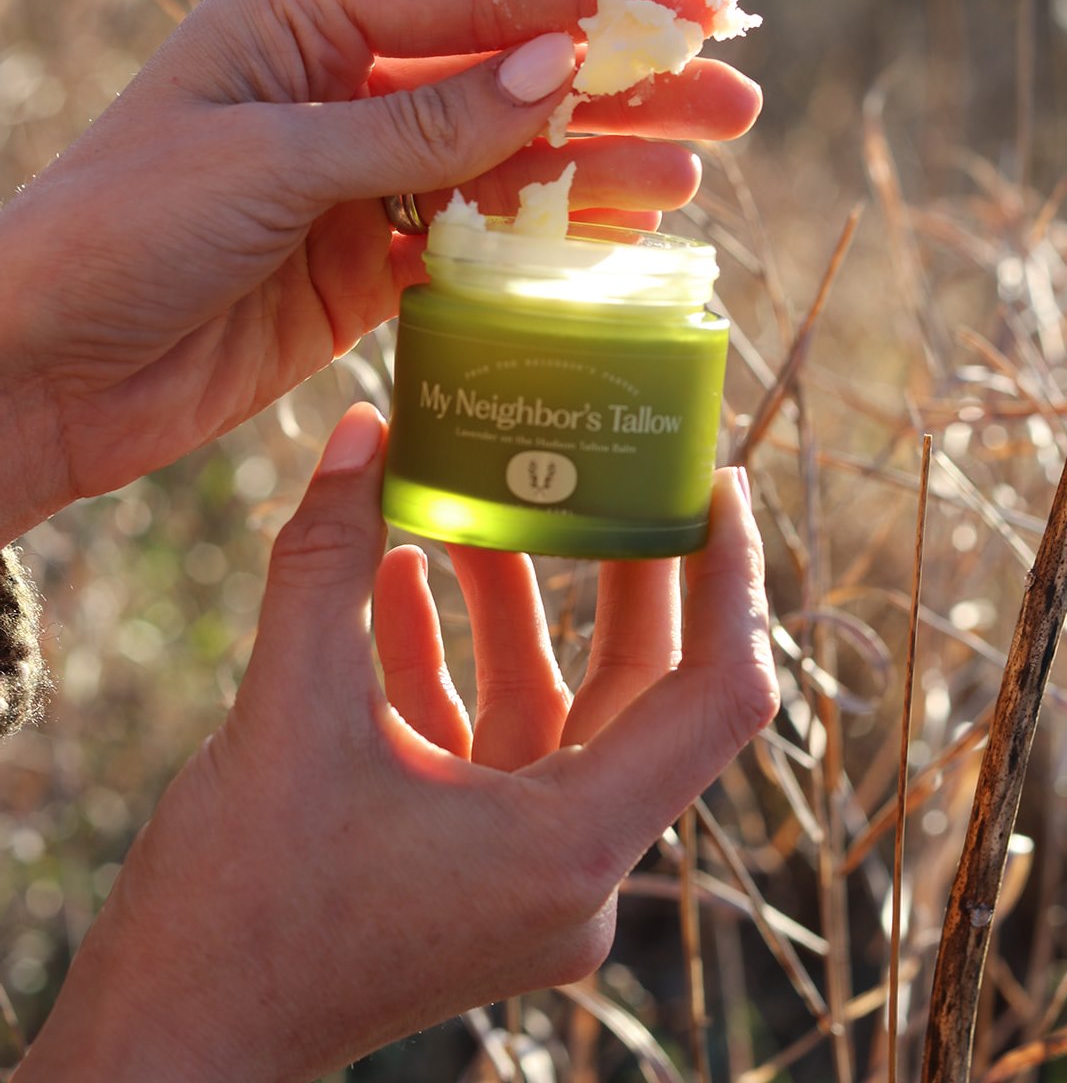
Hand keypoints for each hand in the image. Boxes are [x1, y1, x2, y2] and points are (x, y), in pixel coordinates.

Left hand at [0, 0, 760, 535]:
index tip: (693, 10)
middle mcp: (337, 89)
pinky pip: (469, 244)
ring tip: (698, 171)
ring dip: (595, 168)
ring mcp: (354, 182)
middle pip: (507, 78)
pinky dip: (540, 242)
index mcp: (304, 21)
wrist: (36, 368)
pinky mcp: (358, 267)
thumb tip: (559, 66)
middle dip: (619, 90)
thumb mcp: (275, 159)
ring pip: (501, 164)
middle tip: (733, 100)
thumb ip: (421, 122)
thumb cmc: (121, 231)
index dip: (590, 2)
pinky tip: (618, 238)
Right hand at [14, 403, 777, 1081]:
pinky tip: (400, 578)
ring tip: (466, 498)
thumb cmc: (234, 911)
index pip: (717, 695)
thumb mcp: (284, 711)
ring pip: (552, 708)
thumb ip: (327, 559)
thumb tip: (360, 428)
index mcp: (571, 846)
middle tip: (601, 461)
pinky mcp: (471, 874)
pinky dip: (457, 663)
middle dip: (613, 566)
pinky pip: (491, 744)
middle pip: (635, 689)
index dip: (733, 580)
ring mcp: (524, 879)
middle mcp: (573, 871)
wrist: (168, 1048)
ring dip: (510, 604)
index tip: (716, 484)